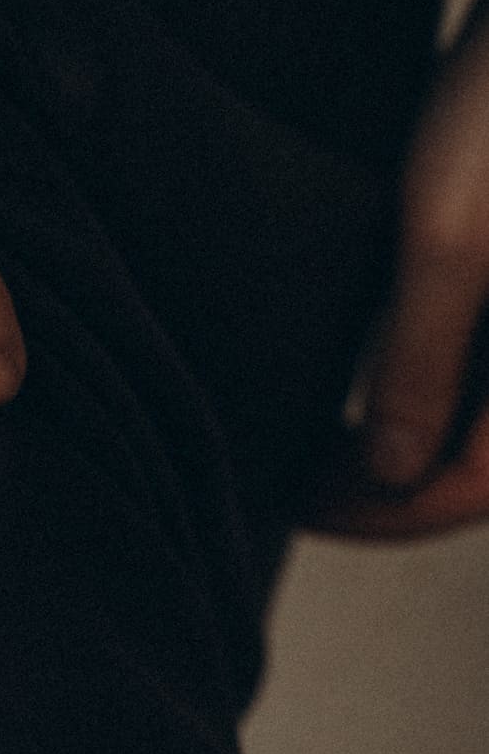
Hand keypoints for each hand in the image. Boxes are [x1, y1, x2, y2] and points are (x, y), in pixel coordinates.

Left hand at [305, 0, 488, 539]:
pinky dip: (413, 373)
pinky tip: (348, 368)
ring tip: (306, 435)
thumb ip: (418, 360)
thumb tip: (388, 471)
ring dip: (394, 432)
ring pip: (469, 409)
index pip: (465, 486)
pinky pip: (469, 352)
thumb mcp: (448, 239)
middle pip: (468, 456)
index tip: (289, 503)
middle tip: (285, 481)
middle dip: (381, 483)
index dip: (376, 514)